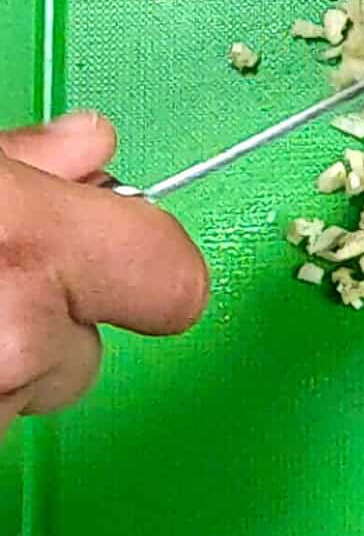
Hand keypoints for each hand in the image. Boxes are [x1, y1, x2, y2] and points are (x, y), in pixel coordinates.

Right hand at [0, 113, 207, 435]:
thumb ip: (32, 162)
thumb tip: (92, 143)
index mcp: (34, 245)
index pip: (174, 282)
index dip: (148, 262)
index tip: (115, 246)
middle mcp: (20, 340)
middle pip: (85, 351)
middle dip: (48, 320)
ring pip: (28, 392)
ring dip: (1, 363)